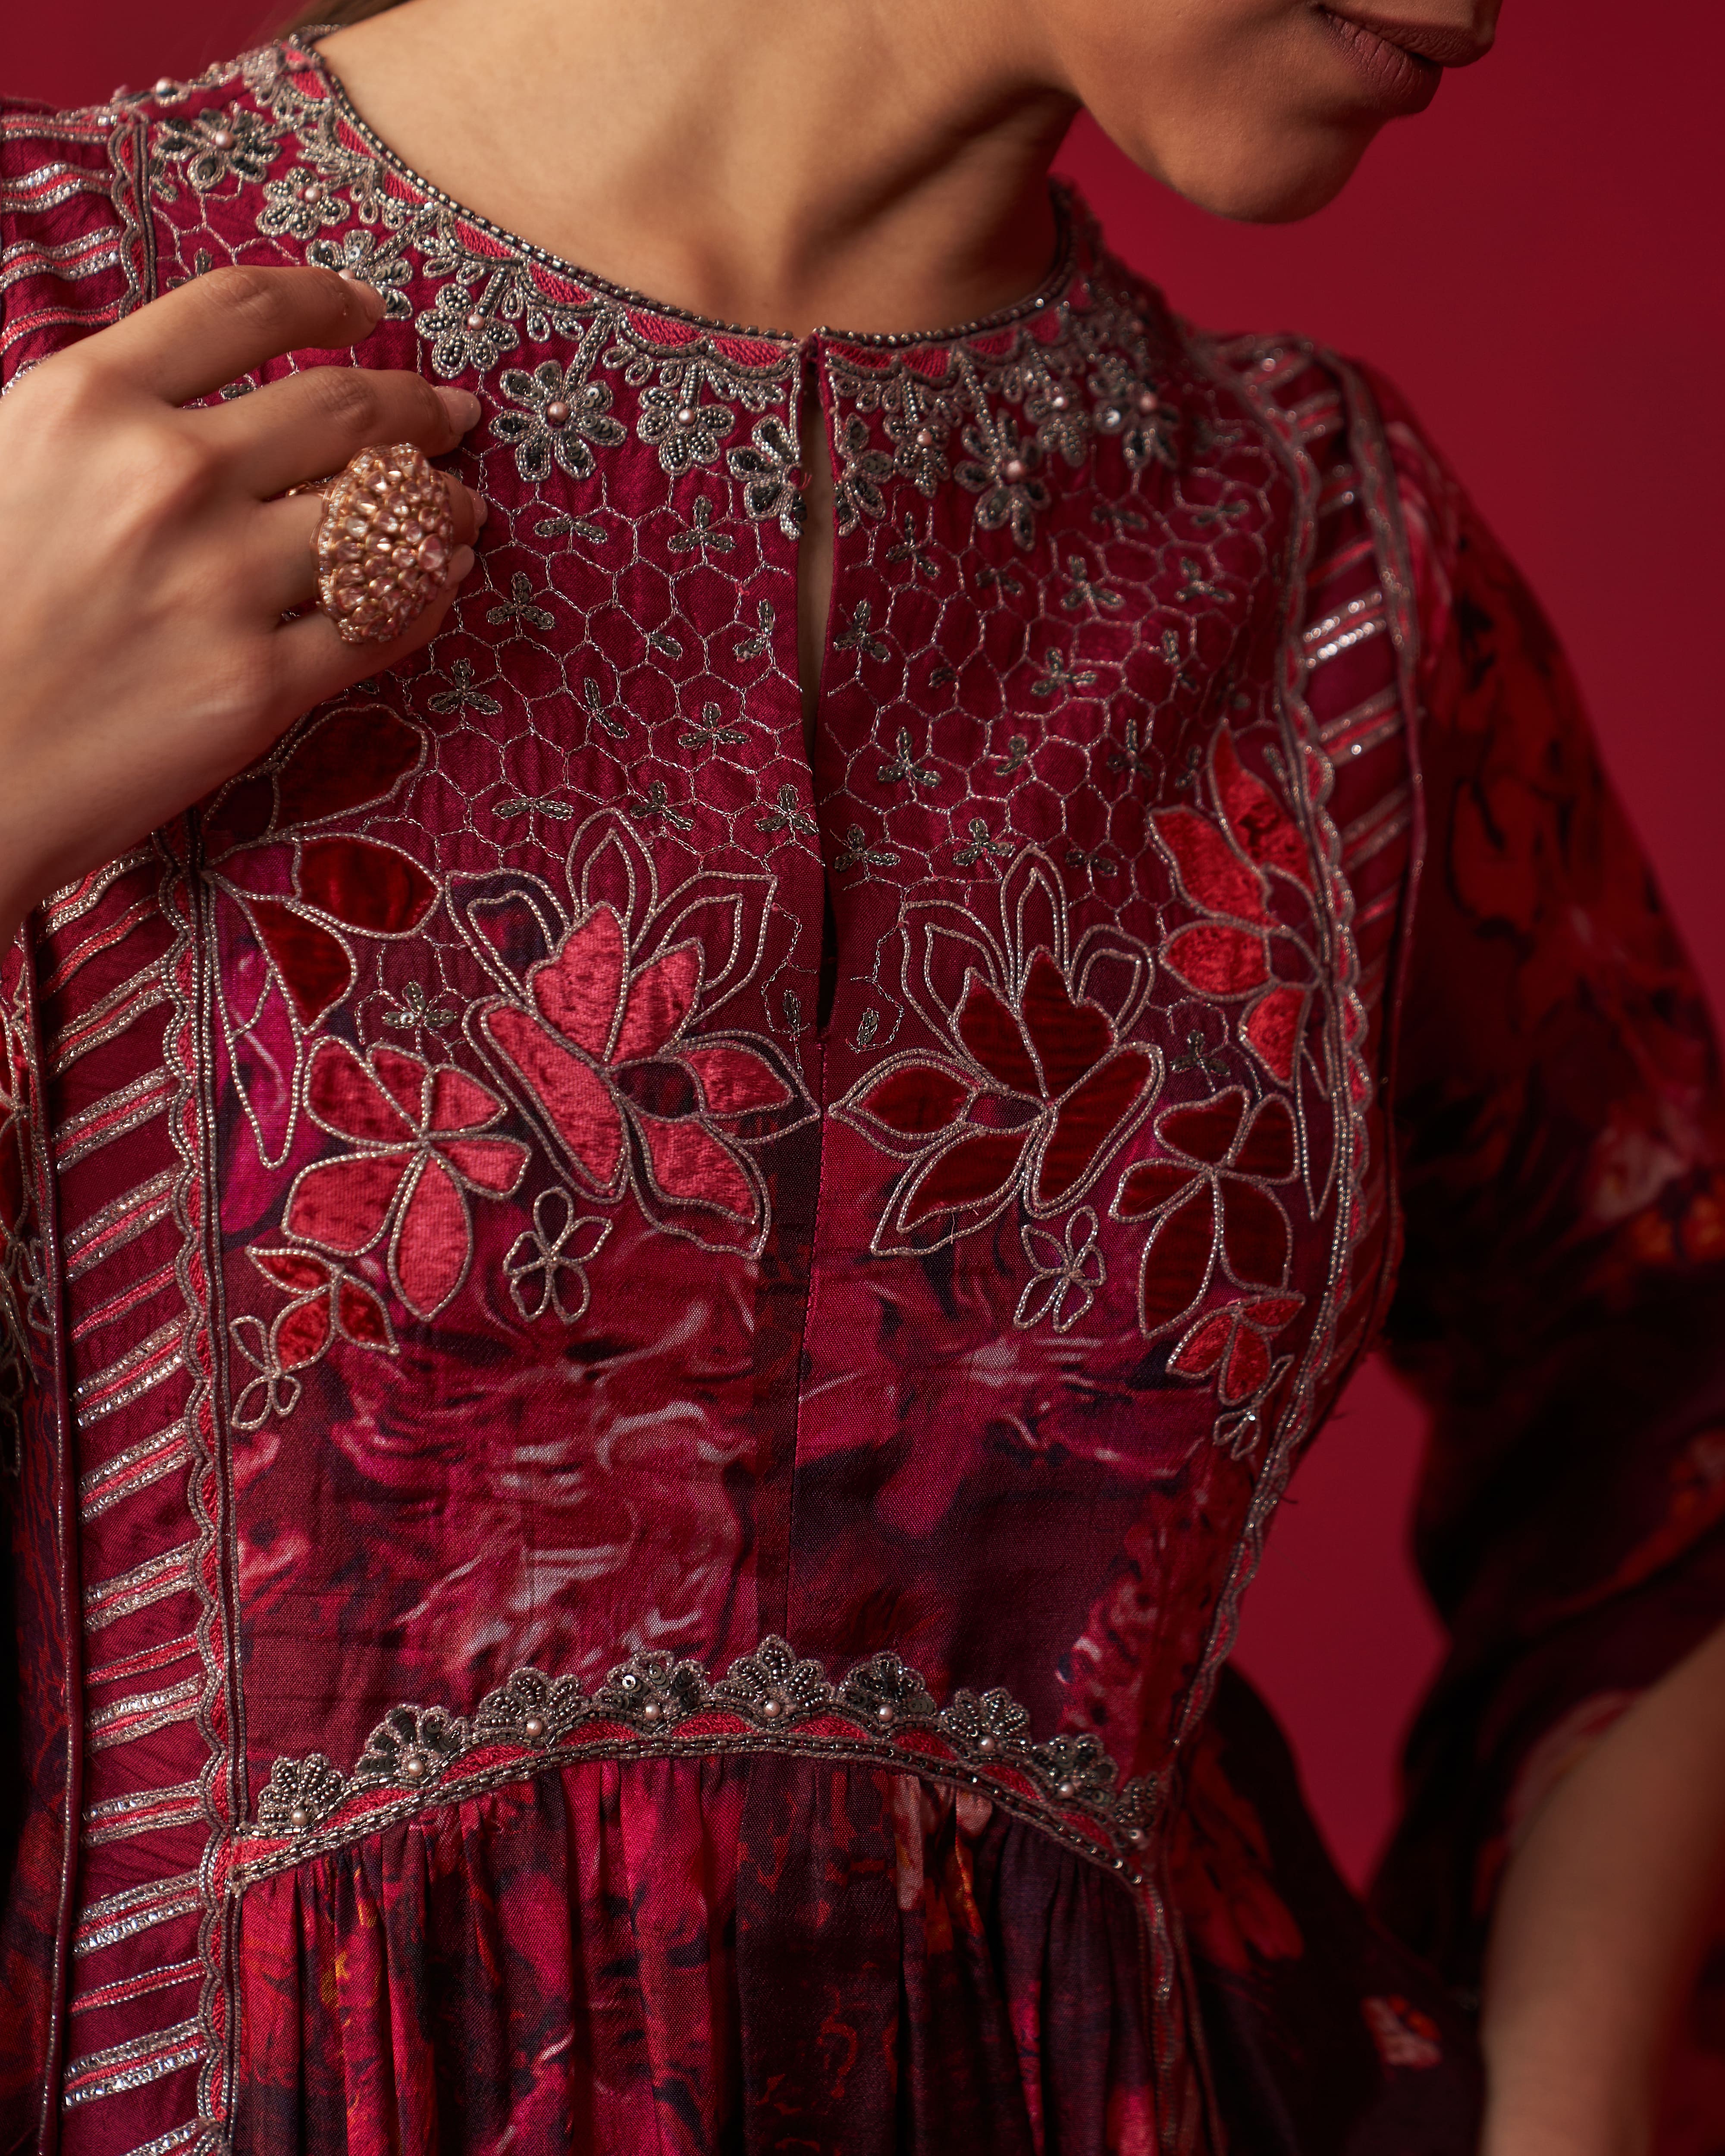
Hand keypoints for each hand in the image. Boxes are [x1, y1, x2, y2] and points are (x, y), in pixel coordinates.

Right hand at [0, 265, 486, 943]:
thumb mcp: (2, 466)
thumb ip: (102, 424)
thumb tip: (210, 406)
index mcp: (86, 404)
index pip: (243, 311)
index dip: (325, 302)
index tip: (368, 312)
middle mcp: (166, 479)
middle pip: (342, 410)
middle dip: (416, 405)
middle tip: (449, 413)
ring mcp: (220, 586)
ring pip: (384, 518)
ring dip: (444, 505)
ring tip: (464, 505)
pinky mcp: (257, 688)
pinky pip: (383, 624)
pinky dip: (430, 595)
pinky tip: (442, 581)